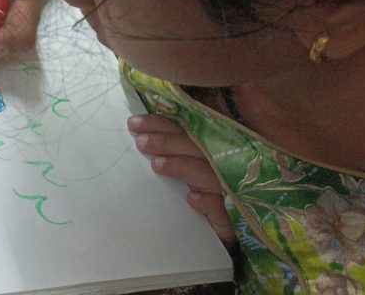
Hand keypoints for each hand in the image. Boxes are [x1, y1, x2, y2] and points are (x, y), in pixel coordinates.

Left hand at [127, 114, 237, 246]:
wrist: (215, 242)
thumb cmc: (191, 199)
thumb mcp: (180, 173)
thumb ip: (167, 154)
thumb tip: (138, 136)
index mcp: (206, 152)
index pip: (185, 131)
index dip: (161, 124)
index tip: (134, 124)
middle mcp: (220, 167)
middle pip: (197, 148)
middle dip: (167, 141)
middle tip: (141, 142)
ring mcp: (228, 193)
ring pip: (209, 174)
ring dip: (183, 167)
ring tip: (157, 165)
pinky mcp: (230, 220)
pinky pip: (223, 209)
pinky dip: (209, 202)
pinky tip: (193, 200)